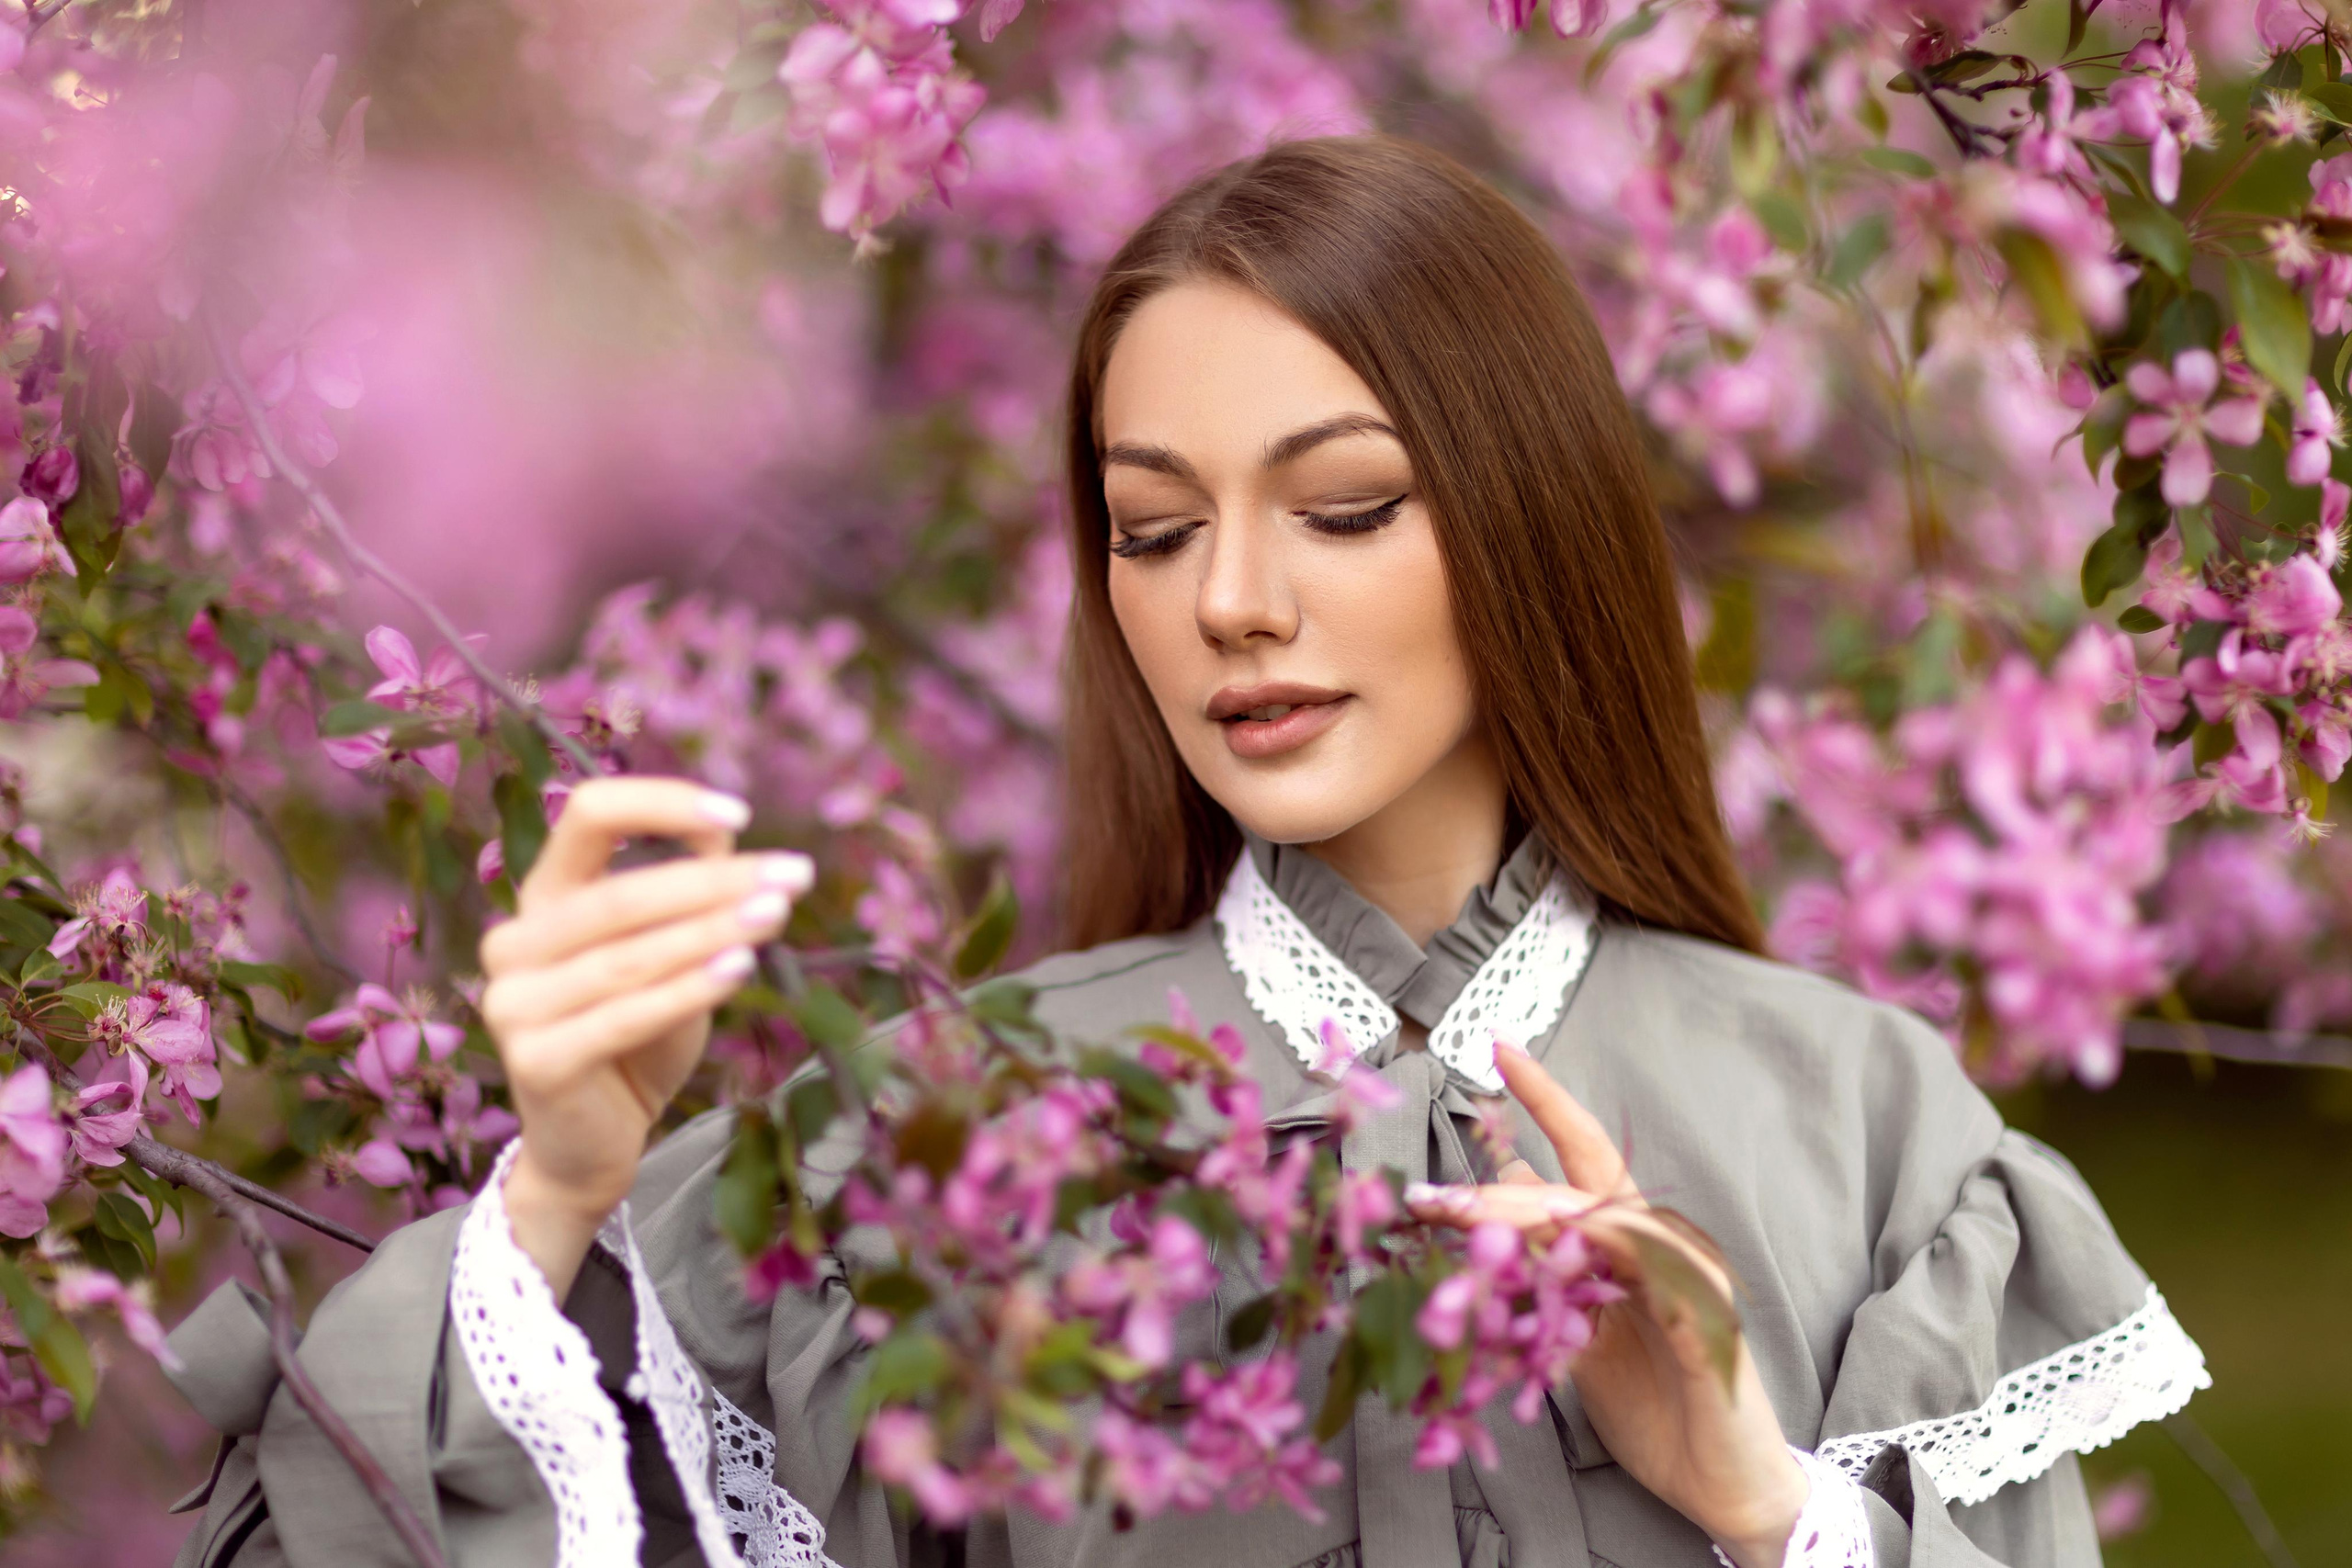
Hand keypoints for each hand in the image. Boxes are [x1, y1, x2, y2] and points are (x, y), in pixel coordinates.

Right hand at [478, 776, 810, 1295]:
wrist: (593, 1144)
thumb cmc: (636, 1035)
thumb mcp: (670, 951)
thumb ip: (688, 887)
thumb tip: (728, 821)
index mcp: (542, 897)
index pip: (588, 815)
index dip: (661, 802)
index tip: (738, 812)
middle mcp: (514, 942)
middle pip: (620, 892)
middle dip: (715, 881)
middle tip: (794, 875)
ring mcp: (513, 1003)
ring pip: (629, 955)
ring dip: (712, 929)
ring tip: (779, 912)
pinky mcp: (536, 1060)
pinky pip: (625, 1014)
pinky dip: (688, 988)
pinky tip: (742, 965)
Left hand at [1407, 1041, 1807, 1567]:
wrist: (1725, 1486)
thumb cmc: (1653, 1406)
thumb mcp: (1575, 1335)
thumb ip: (1541, 1275)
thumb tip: (1483, 1216)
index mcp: (1631, 1242)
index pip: (1585, 1155)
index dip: (1546, 1101)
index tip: (1498, 1049)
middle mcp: (1662, 1247)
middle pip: (1583, 1182)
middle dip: (1502, 1177)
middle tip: (1430, 1192)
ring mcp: (1687, 1281)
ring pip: (1603, 1221)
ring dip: (1526, 1216)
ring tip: (1461, 1219)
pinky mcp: (1704, 1327)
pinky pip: (1648, 1278)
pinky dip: (1600, 1257)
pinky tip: (1554, 1248)